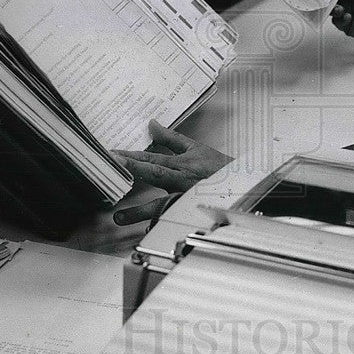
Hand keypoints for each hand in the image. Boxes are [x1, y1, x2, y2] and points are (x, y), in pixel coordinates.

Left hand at [110, 120, 231, 224]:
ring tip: (119, 218)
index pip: (153, 158)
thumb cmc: (217, 167)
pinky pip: (172, 219)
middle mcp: (183, 180)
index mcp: (183, 164)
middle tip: (112, 166)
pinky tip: (146, 229)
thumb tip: (152, 125)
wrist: (241, 186)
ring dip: (140, 211)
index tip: (113, 154)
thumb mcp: (195, 148)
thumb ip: (170, 138)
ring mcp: (185, 198)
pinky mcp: (188, 212)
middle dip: (133, 168)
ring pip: (161, 204)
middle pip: (154, 174)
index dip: (132, 156)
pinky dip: (159, 224)